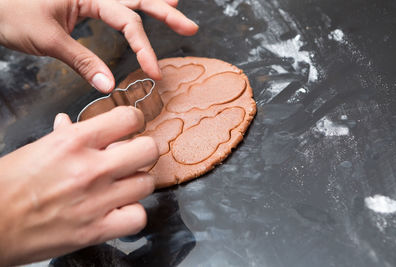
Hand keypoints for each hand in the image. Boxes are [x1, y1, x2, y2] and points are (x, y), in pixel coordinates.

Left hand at [0, 0, 197, 91]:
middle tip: (189, 26)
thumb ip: (82, 61)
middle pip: (136, 0)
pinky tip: (138, 9)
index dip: (144, 47)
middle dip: (164, 12)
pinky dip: (128, 9)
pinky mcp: (78, 5)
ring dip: (152, 3)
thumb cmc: (8, 14)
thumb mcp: (47, 38)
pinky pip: (110, 7)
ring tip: (175, 4)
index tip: (154, 71)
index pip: (126, 20)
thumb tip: (110, 86)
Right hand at [0, 106, 158, 265]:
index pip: (129, 118)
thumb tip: (68, 121)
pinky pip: (138, 217)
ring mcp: (96, 200)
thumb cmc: (7, 185)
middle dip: (142, 152)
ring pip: (147, 183)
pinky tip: (119, 210)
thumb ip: (63, 135)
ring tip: (123, 186)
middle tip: (131, 158)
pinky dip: (133, 214)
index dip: (134, 122)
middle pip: (149, 150)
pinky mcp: (96, 230)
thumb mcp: (36, 149)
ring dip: (137, 184)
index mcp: (74, 141)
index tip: (130, 130)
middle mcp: (91, 168)